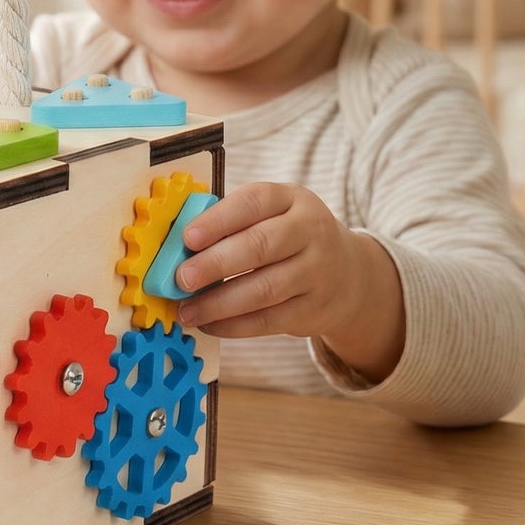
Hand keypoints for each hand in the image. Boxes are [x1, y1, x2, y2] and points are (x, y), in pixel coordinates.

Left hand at [173, 181, 404, 380]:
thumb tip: (176, 248)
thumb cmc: (288, 237)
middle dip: (215, 264)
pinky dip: (234, 325)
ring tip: (186, 311)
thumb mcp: (272, 215)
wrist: (348, 273)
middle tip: (181, 279)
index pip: (255, 202)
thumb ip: (232, 224)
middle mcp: (311, 230)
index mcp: (292, 198)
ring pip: (265, 288)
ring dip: (219, 303)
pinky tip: (209, 324)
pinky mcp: (315, 309)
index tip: (187, 238)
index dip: (219, 220)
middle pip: (261, 246)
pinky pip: (270, 320)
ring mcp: (318, 271)